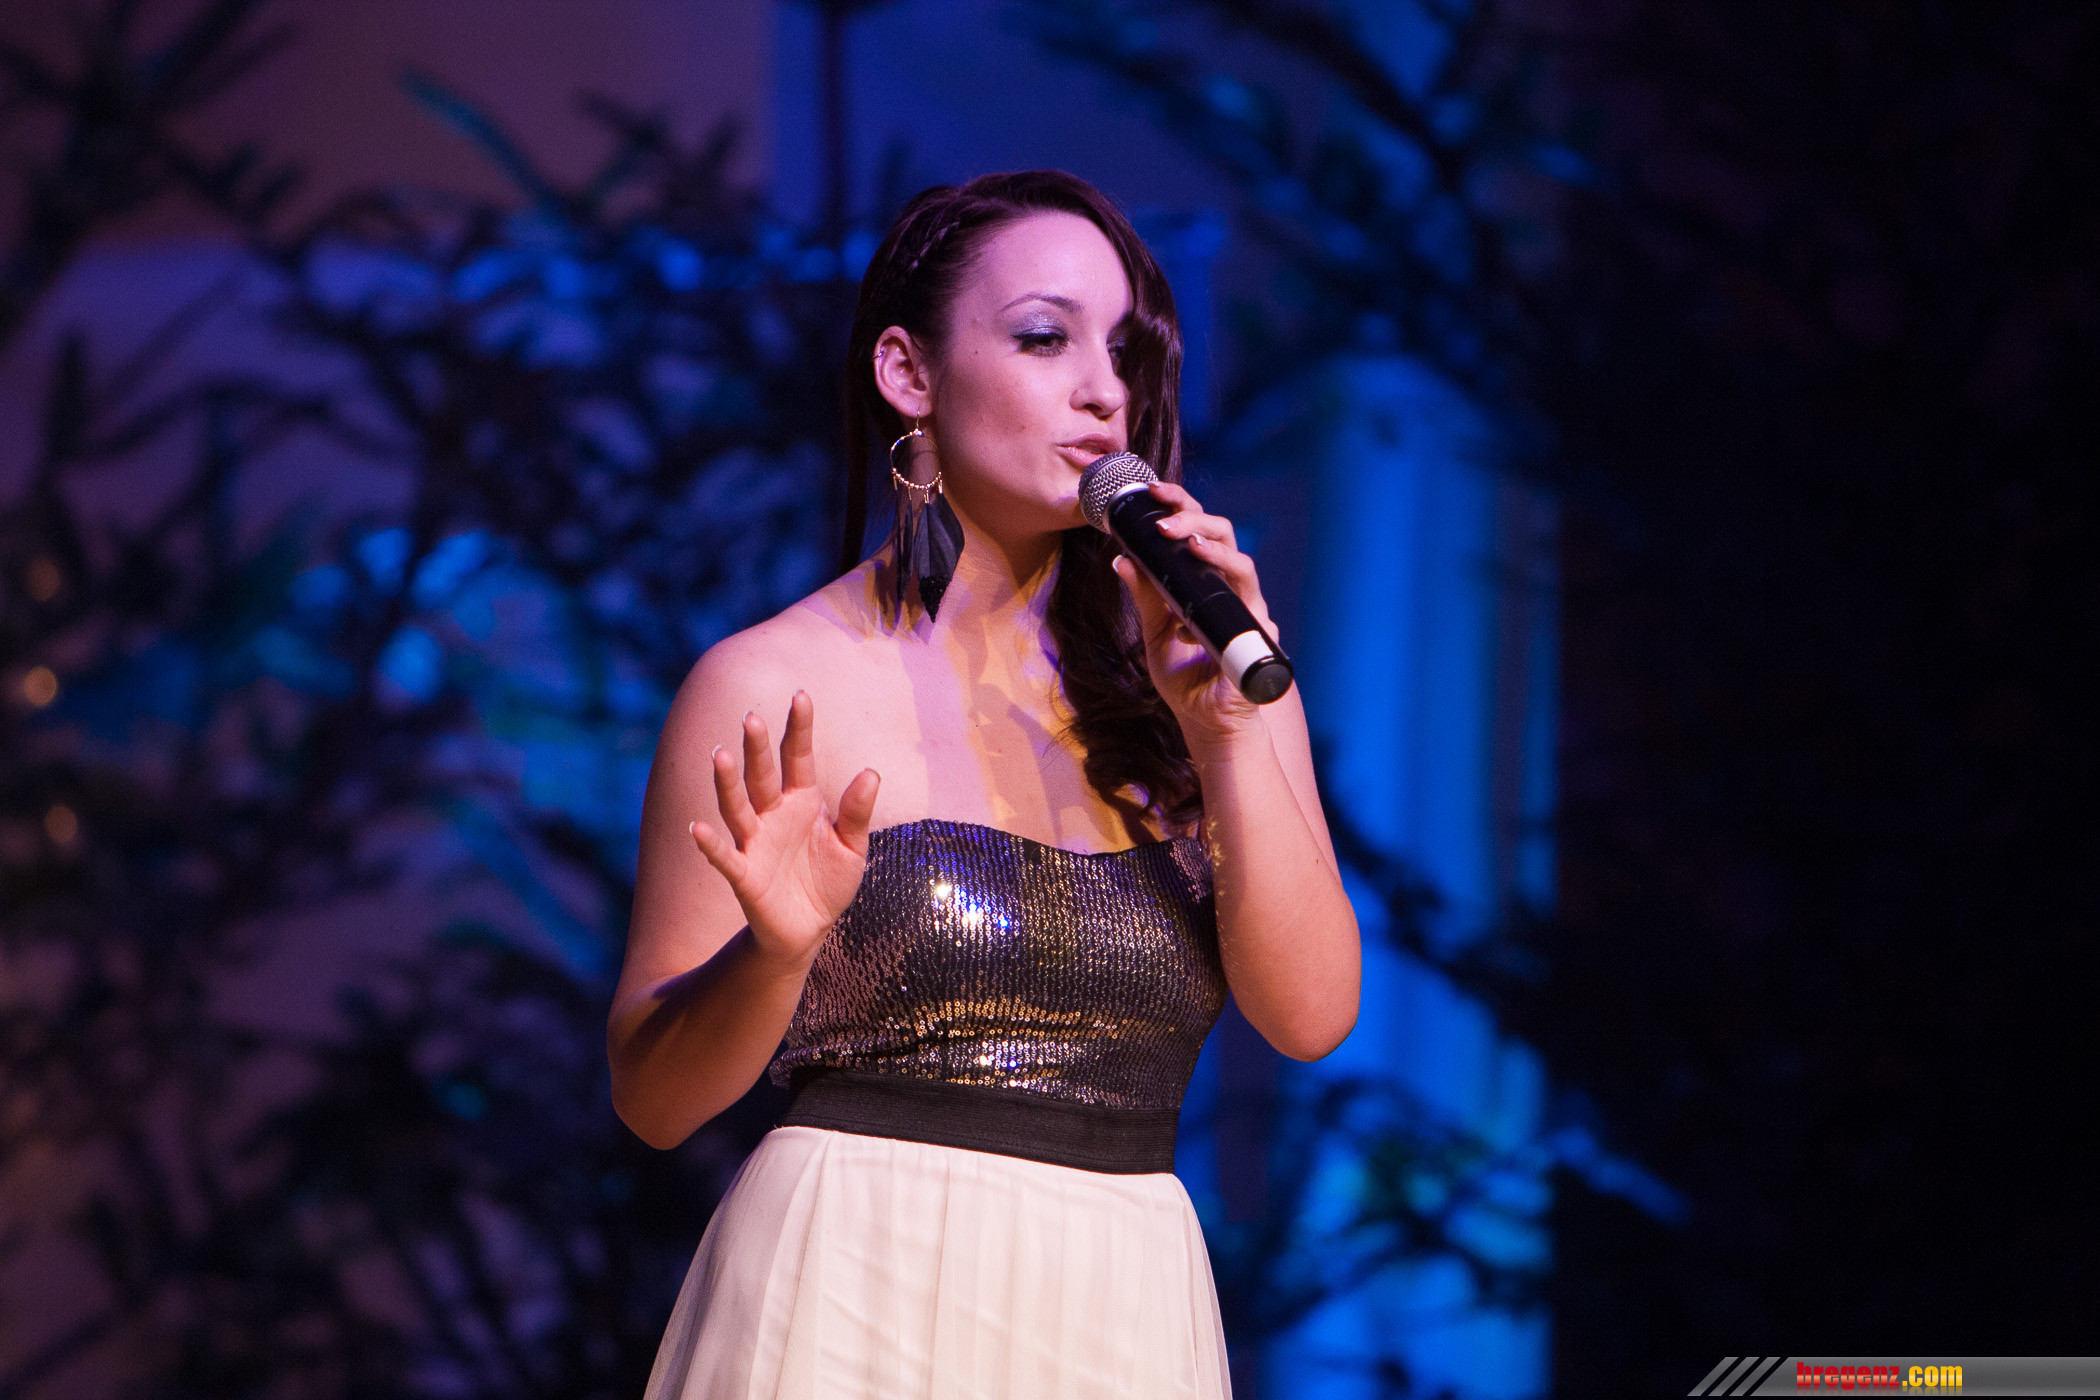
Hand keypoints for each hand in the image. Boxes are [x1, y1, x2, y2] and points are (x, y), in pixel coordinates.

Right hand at [687, 690, 879, 971]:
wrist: (809, 930)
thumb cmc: (829, 882)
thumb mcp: (853, 848)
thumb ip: (857, 813)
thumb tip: (871, 773)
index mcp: (802, 802)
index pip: (799, 758)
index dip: (799, 728)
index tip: (800, 695)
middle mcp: (773, 815)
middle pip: (762, 775)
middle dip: (757, 748)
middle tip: (752, 717)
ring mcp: (755, 843)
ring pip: (737, 807)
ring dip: (728, 783)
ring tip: (720, 755)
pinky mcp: (745, 876)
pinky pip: (725, 857)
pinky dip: (710, 844)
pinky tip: (698, 827)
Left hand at [1110, 481, 1276, 751]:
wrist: (1208, 724)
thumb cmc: (1187, 681)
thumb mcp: (1154, 635)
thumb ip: (1144, 598)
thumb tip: (1120, 559)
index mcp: (1207, 583)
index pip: (1199, 532)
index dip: (1181, 508)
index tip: (1152, 492)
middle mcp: (1231, 591)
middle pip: (1224, 535)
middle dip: (1193, 517)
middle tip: (1161, 515)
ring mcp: (1247, 611)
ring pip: (1242, 563)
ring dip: (1211, 548)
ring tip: (1182, 542)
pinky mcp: (1256, 636)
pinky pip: (1244, 604)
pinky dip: (1218, 590)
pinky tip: (1189, 602)